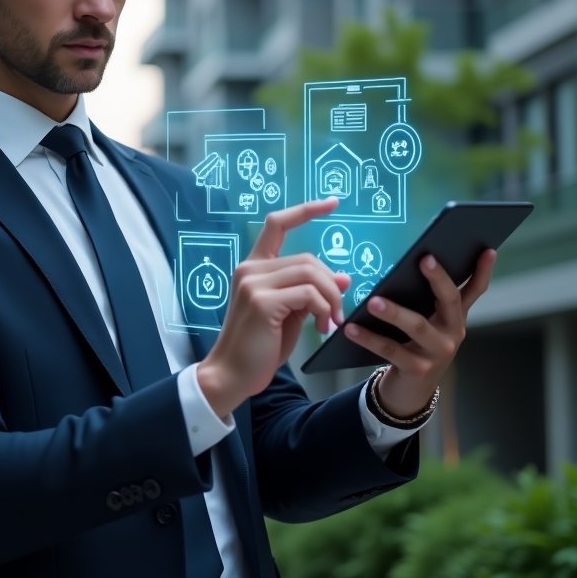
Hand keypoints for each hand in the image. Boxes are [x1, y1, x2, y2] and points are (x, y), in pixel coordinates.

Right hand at [197, 198, 347, 418]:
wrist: (232, 375)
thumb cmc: (260, 347)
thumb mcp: (291, 314)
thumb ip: (311, 292)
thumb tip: (344, 276)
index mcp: (253, 266)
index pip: (277, 224)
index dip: (306, 210)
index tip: (332, 202)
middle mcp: (250, 268)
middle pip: (308, 259)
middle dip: (332, 286)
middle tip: (335, 315)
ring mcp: (253, 282)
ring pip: (311, 273)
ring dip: (330, 299)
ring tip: (329, 323)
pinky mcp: (261, 300)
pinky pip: (308, 294)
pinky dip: (323, 310)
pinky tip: (320, 328)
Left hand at [345, 248, 497, 417]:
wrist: (409, 390)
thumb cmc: (413, 345)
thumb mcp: (424, 321)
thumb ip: (420, 298)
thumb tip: (401, 266)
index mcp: (454, 316)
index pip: (474, 290)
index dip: (483, 271)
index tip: (486, 250)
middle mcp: (452, 332)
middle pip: (449, 301)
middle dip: (438, 279)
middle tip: (424, 259)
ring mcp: (437, 352)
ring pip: (417, 326)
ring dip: (394, 312)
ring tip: (373, 301)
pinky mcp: (417, 368)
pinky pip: (390, 349)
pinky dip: (369, 337)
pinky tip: (351, 328)